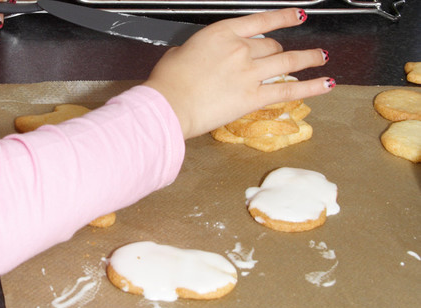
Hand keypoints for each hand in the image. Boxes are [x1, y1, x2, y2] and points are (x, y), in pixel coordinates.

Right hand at [143, 8, 332, 139]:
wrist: (168, 106)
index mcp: (221, 34)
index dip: (283, 17)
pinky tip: (325, 82)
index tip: (296, 16)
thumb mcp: (179, 54)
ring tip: (321, 57)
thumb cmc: (167, 83)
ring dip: (308, 58)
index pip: (261, 21)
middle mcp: (240, 49)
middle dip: (278, 52)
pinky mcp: (253, 97)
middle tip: (283, 57)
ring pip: (288, 63)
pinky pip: (289, 90)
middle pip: (271, 46)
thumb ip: (197, 51)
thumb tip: (199, 56)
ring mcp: (250, 73)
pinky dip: (311, 86)